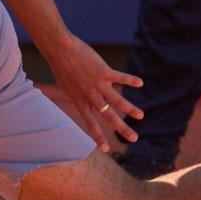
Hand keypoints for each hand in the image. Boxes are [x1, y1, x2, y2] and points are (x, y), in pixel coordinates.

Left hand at [41, 34, 143, 148]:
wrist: (60, 50)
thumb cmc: (62, 67)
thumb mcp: (67, 87)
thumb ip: (77, 96)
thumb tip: (82, 101)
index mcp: (80, 101)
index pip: (90, 123)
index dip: (98, 136)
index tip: (105, 150)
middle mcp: (90, 96)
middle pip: (109, 117)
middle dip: (122, 129)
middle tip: (134, 139)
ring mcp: (98, 84)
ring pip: (118, 101)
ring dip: (130, 109)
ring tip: (140, 116)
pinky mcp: (104, 71)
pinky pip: (121, 77)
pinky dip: (131, 80)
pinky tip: (140, 83)